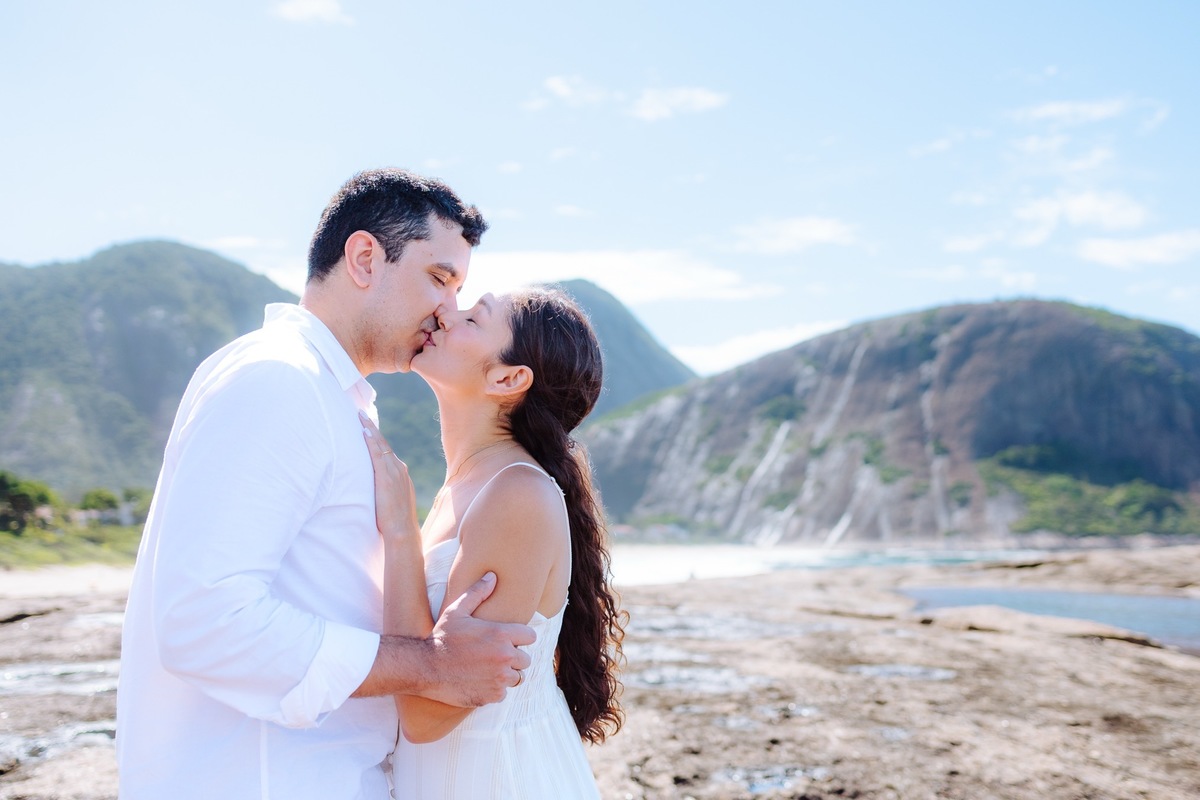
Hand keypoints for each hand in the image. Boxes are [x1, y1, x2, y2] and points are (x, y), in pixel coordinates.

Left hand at [360, 411, 418, 542]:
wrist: (402, 531)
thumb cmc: (395, 522)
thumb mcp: (390, 502)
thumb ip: (384, 492)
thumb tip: (374, 492)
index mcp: (400, 474)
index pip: (386, 452)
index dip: (376, 439)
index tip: (367, 427)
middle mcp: (399, 469)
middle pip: (383, 444)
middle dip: (372, 428)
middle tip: (361, 413)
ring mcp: (394, 471)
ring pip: (380, 445)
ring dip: (370, 430)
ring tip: (360, 416)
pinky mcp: (386, 476)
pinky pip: (377, 454)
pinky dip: (370, 441)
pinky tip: (363, 431)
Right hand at [424, 572, 536, 706]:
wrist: (424, 669)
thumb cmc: (441, 638)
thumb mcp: (457, 611)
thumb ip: (477, 593)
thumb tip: (492, 576)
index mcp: (501, 634)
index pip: (530, 637)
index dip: (520, 637)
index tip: (509, 639)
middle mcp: (505, 657)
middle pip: (526, 659)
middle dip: (514, 657)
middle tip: (495, 655)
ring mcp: (499, 678)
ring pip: (516, 677)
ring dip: (506, 674)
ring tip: (488, 668)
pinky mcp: (492, 696)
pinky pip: (503, 693)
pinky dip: (494, 689)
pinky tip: (479, 681)